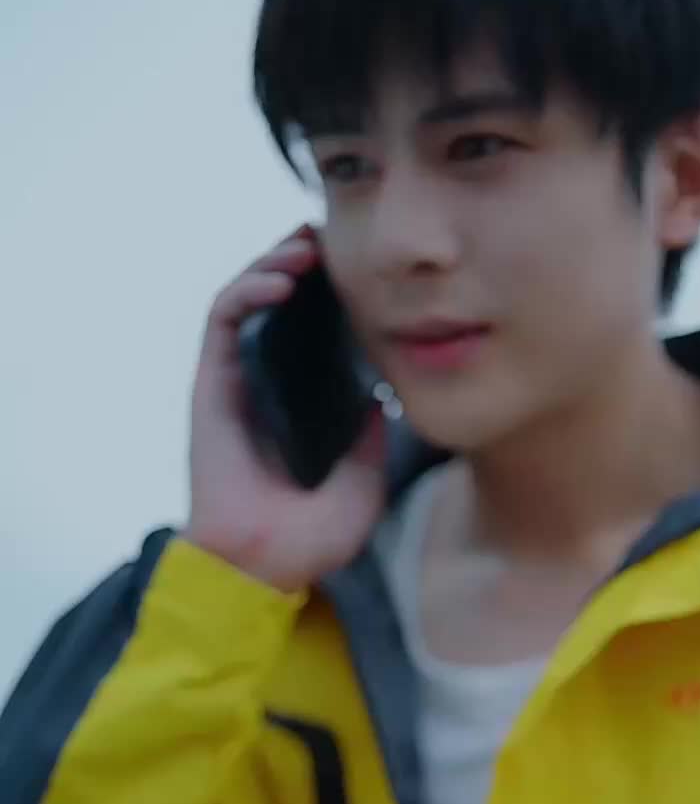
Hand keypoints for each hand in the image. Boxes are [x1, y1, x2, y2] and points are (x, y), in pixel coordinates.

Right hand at [186, 226, 385, 590]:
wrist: (264, 564)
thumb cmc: (311, 538)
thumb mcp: (365, 481)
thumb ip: (372, 435)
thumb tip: (384, 397)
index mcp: (301, 405)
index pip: (313, 332)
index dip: (332, 295)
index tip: (362, 271)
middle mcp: (267, 387)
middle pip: (278, 304)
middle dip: (300, 263)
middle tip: (329, 239)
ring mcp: (237, 382)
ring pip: (247, 299)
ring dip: (273, 264)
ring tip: (306, 250)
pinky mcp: (211, 383)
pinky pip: (223, 319)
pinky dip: (248, 289)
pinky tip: (281, 281)